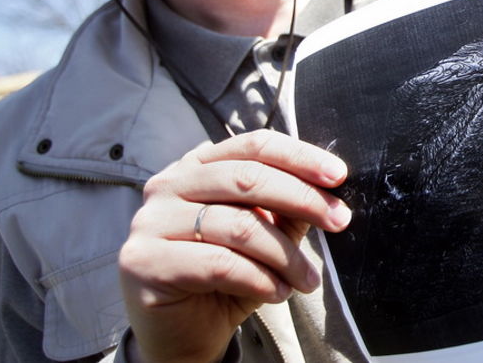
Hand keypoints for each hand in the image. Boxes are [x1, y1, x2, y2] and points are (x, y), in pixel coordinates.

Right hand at [118, 130, 350, 362]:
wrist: (183, 335)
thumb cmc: (226, 277)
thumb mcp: (264, 235)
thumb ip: (286, 208)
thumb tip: (328, 188)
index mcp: (197, 166)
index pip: (253, 146)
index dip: (299, 156)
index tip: (338, 176)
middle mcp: (168, 185)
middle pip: (247, 178)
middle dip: (302, 198)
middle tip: (340, 220)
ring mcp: (150, 222)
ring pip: (237, 225)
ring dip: (285, 255)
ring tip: (308, 279)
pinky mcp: (142, 262)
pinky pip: (217, 263)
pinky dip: (258, 278)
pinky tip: (278, 292)